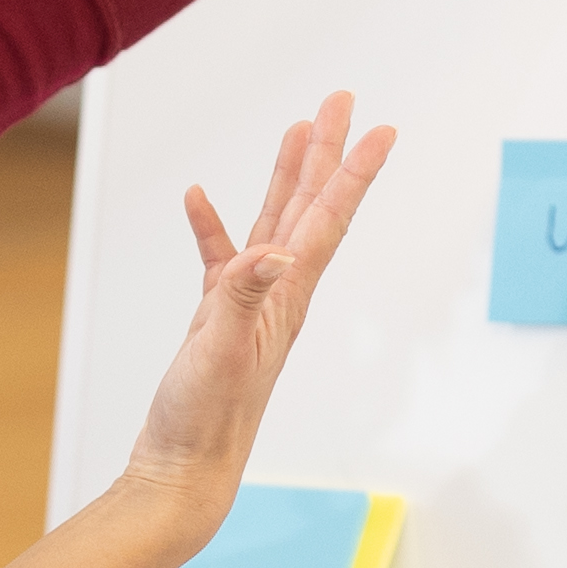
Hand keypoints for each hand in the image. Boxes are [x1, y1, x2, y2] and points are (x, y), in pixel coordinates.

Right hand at [112, 91, 396, 521]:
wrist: (186, 467)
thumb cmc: (207, 417)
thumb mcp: (225, 349)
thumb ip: (243, 296)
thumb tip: (271, 253)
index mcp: (288, 294)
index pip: (328, 218)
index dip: (353, 170)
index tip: (380, 128)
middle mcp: (280, 292)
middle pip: (312, 206)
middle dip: (327, 153)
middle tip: (340, 100)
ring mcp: (252, 304)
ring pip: (275, 223)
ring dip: (287, 176)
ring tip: (296, 129)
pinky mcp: (221, 318)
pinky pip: (221, 257)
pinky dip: (212, 227)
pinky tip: (197, 199)